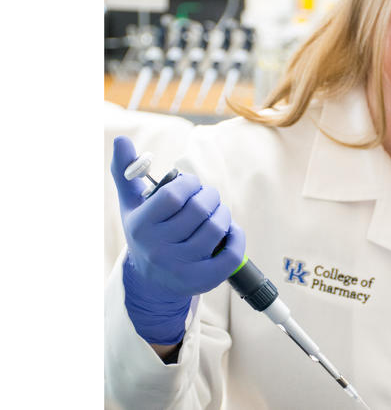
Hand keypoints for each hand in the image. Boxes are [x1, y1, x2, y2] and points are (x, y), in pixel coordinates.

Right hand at [110, 136, 244, 344]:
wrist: (151, 281)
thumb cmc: (147, 232)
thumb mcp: (132, 204)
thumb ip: (126, 171)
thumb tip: (122, 140)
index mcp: (140, 226)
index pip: (173, 196)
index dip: (190, 184)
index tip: (192, 184)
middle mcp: (157, 249)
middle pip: (199, 211)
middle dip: (210, 196)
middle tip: (209, 197)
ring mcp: (179, 268)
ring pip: (216, 229)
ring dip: (223, 214)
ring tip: (217, 213)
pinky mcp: (201, 282)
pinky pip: (231, 255)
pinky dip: (237, 237)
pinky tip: (230, 231)